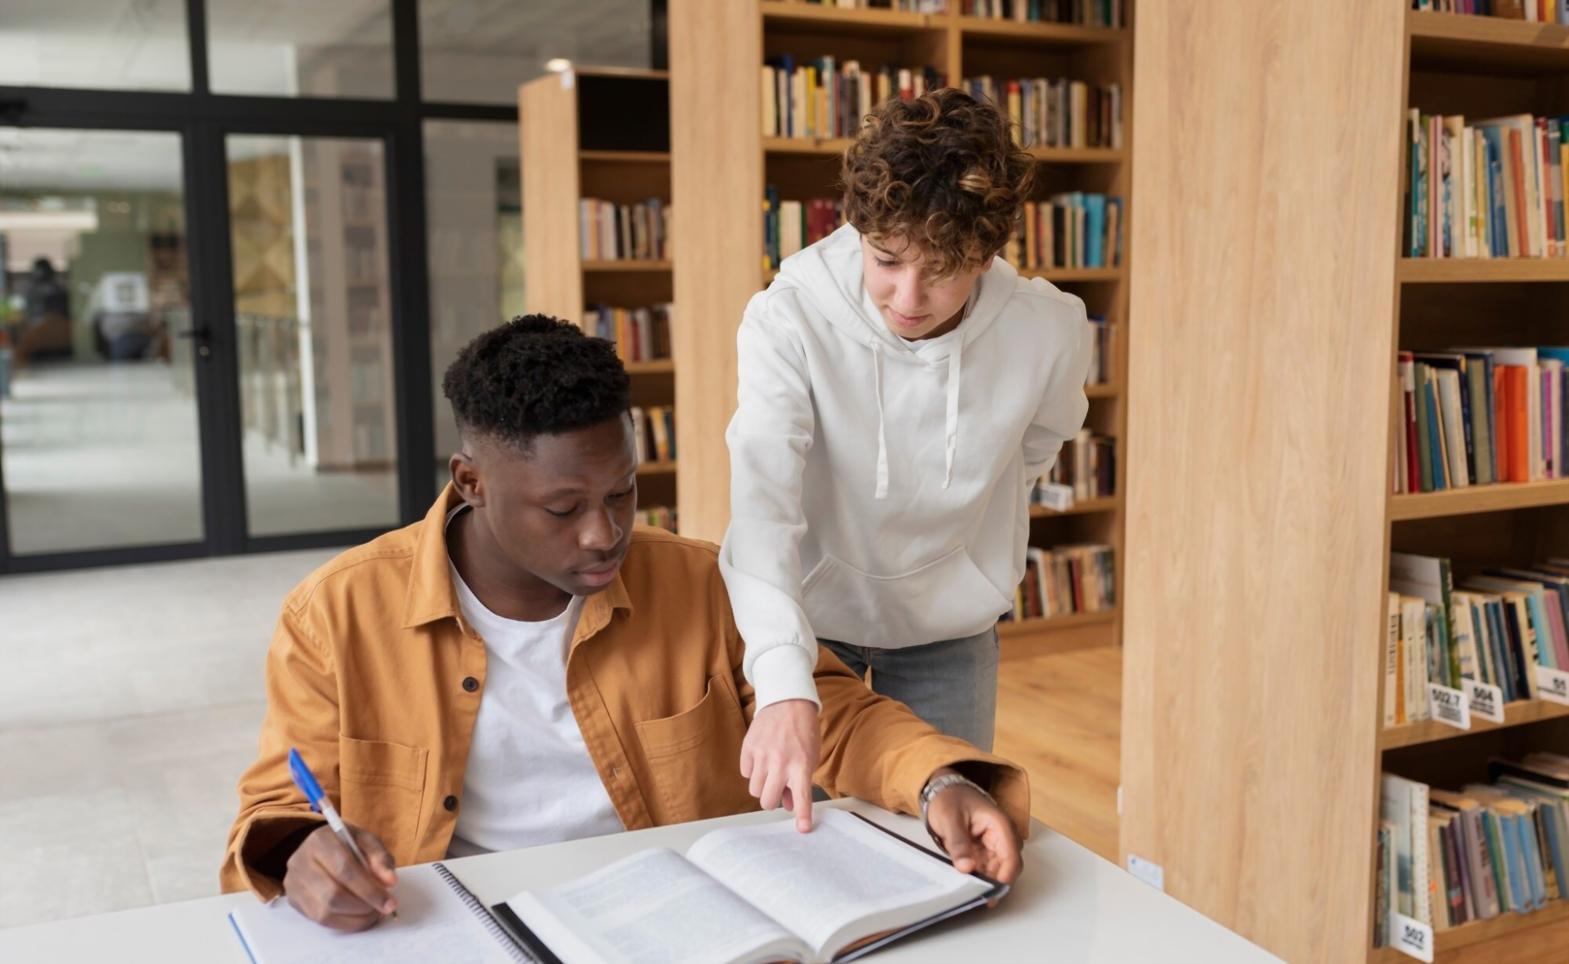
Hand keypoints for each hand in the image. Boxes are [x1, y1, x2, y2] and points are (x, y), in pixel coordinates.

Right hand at [282, 823, 398, 929]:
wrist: (320, 848)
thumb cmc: (347, 844)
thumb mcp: (366, 841)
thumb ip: (380, 858)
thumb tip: (390, 881)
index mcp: (320, 840)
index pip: (344, 869)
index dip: (369, 889)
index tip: (390, 902)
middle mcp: (300, 861)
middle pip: (332, 894)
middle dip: (363, 906)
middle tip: (383, 908)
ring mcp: (293, 883)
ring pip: (325, 912)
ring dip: (355, 917)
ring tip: (373, 912)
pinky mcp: (294, 900)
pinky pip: (320, 920)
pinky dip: (344, 922)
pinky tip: (358, 916)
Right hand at [741, 698, 820, 831]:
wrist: (788, 702)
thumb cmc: (803, 732)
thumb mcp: (809, 757)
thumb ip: (799, 782)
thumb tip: (789, 806)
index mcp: (801, 764)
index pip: (802, 795)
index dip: (803, 815)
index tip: (803, 829)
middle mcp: (780, 761)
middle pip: (768, 800)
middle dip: (773, 801)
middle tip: (778, 791)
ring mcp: (762, 754)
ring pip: (755, 790)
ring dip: (763, 786)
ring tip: (770, 772)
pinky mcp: (748, 747)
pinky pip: (746, 773)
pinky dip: (754, 771)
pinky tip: (762, 759)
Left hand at [925, 774, 1023, 884]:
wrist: (942, 790)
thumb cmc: (949, 799)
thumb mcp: (949, 819)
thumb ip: (958, 843)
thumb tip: (967, 868)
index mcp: (999, 824)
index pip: (1011, 855)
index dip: (1005, 875)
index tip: (992, 892)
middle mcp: (1002, 836)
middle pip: (1008, 866)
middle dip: (995, 882)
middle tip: (977, 895)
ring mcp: (994, 845)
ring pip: (998, 871)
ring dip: (986, 882)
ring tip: (969, 892)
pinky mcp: (985, 852)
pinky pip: (987, 869)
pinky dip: (979, 877)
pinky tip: (968, 884)